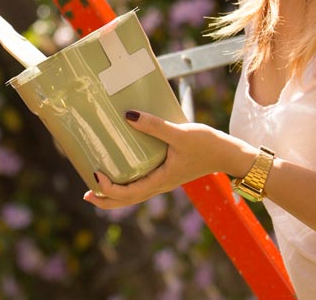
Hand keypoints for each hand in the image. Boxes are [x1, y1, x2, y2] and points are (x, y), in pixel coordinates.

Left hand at [83, 110, 236, 209]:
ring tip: (97, 184)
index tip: (95, 175)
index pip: (129, 194)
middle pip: (128, 200)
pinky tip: (121, 168)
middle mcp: (160, 184)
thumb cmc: (207, 145)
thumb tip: (128, 115)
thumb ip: (155, 125)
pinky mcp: (167, 171)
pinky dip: (127, 181)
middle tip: (86, 195)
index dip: (109, 190)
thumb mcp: (180, 133)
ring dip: (115, 192)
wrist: (229, 153)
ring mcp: (163, 179)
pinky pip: (142, 182)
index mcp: (161, 181)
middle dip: (106, 199)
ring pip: (135, 193)